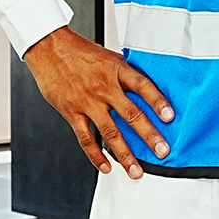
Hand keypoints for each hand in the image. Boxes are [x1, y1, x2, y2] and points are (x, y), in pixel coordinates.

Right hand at [23, 24, 173, 178]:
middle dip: (149, 136)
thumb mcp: (109, 56)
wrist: (49, 48)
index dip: (157, 101)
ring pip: (110, 132)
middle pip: (131, 114)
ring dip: (125, 155)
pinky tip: (106, 167)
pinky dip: (96, 155)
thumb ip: (126, 74)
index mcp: (116, 70)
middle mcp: (104, 87)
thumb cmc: (79, 52)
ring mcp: (88, 102)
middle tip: (162, 151)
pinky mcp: (72, 112)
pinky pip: (86, 138)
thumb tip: (147, 89)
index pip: (143, 86)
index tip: (170, 117)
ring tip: (136, 170)